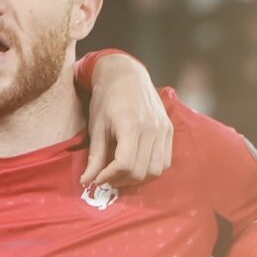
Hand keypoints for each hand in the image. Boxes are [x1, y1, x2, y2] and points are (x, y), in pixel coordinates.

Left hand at [82, 55, 172, 188]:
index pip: (125, 163)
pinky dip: (151, 170)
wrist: (127, 76)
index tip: (97, 179)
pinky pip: (165, 161)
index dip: (109, 176)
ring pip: (156, 170)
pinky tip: (135, 166)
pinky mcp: (169, 130)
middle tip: (106, 178)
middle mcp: (152, 128)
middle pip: (141, 170)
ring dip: (137, 179)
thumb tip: (87, 181)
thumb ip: (95, 156)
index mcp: (131, 125)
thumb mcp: (97, 127)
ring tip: (121, 175)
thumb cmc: (107, 99)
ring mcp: (163, 129)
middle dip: (121, 180)